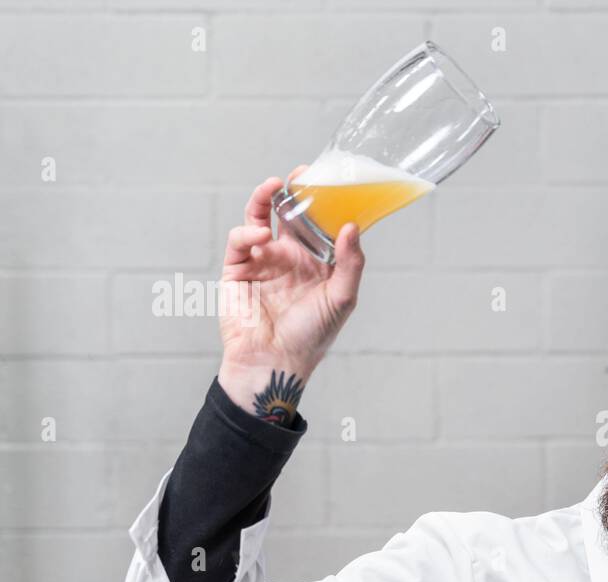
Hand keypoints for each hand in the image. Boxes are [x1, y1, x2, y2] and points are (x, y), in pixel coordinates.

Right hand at [217, 166, 365, 419]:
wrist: (275, 362)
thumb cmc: (311, 336)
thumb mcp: (340, 299)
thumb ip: (350, 264)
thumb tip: (352, 227)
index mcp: (315, 262)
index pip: (318, 224)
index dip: (321, 202)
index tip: (328, 180)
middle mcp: (288, 257)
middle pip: (287, 214)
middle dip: (291, 192)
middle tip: (300, 174)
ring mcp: (262, 261)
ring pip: (259, 219)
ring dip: (264, 200)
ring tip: (275, 187)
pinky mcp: (237, 269)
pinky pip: (240, 242)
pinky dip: (247, 232)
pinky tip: (259, 235)